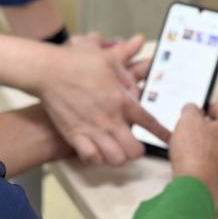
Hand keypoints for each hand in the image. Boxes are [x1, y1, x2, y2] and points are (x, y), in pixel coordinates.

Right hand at [36, 33, 168, 166]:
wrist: (47, 71)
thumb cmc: (76, 62)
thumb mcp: (107, 59)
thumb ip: (126, 71)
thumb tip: (138, 77)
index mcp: (121, 100)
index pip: (149, 122)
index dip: (162, 133)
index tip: (169, 140)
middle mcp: (110, 119)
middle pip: (134, 150)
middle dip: (137, 150)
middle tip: (134, 145)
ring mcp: (92, 130)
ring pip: (116, 159)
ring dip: (119, 156)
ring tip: (116, 150)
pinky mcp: (75, 136)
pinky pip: (92, 159)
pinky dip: (97, 158)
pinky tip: (97, 151)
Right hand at [169, 103, 217, 209]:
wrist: (196, 190)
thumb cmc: (195, 157)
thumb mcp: (186, 122)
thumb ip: (191, 110)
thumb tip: (193, 110)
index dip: (210, 107)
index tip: (200, 112)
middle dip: (211, 128)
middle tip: (194, 130)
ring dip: (212, 146)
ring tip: (192, 149)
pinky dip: (212, 163)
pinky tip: (197, 165)